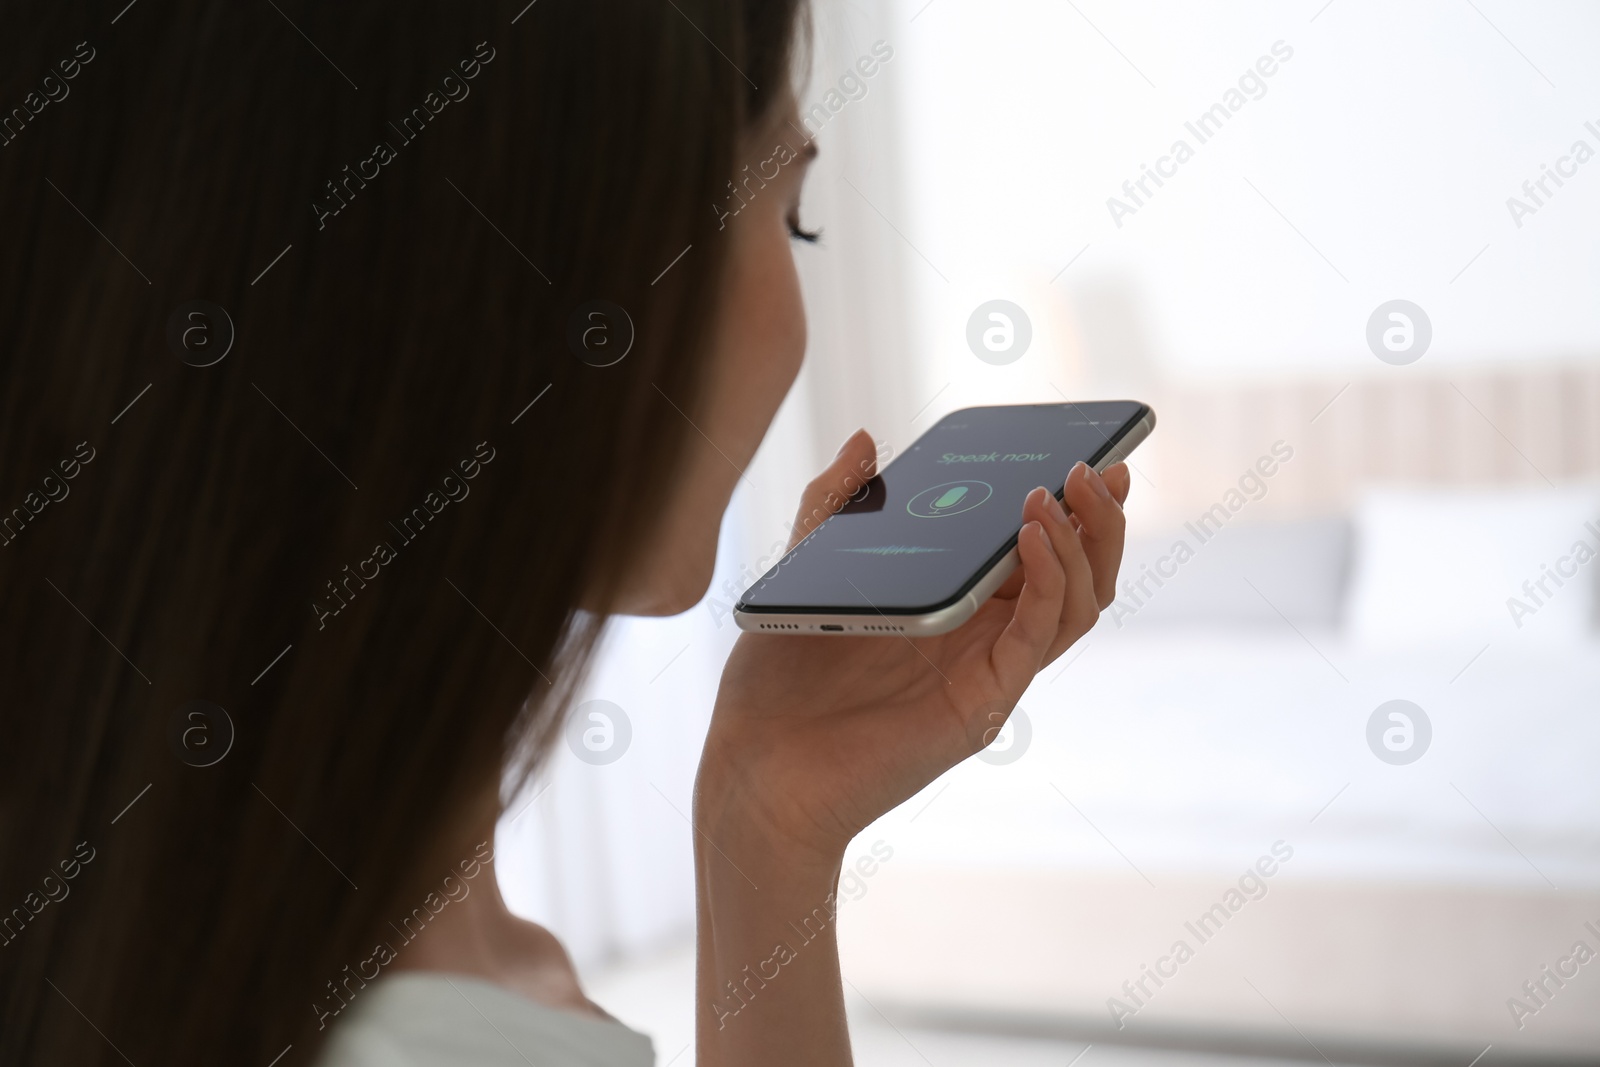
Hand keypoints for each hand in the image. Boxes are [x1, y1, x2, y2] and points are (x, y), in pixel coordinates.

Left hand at [696, 428, 1131, 864]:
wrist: (754, 761)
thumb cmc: (777, 675)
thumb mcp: (807, 568)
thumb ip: (837, 504)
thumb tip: (866, 439)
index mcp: (953, 601)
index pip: (1035, 550)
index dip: (1071, 507)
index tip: (1091, 454)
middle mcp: (982, 635)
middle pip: (1077, 576)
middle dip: (1097, 518)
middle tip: (1096, 468)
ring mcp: (987, 668)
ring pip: (1076, 606)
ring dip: (1082, 545)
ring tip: (1058, 493)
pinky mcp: (982, 702)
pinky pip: (1036, 638)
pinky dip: (1050, 583)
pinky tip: (1033, 537)